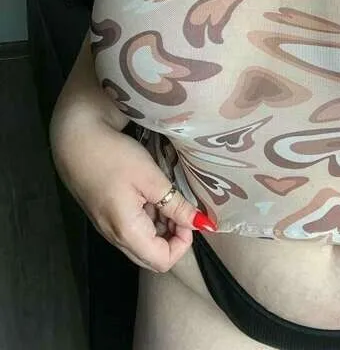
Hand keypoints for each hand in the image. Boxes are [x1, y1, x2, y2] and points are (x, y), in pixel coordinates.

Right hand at [52, 116, 215, 272]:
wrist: (75, 140)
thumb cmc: (113, 157)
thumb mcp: (151, 177)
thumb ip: (176, 204)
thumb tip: (202, 224)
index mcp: (127, 232)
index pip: (162, 261)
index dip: (183, 243)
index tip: (187, 216)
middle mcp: (114, 237)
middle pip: (151, 256)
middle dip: (173, 237)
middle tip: (179, 206)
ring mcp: (107, 227)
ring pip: (142, 242)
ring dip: (161, 226)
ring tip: (166, 195)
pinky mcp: (104, 215)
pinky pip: (131, 229)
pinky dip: (147, 218)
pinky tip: (150, 192)